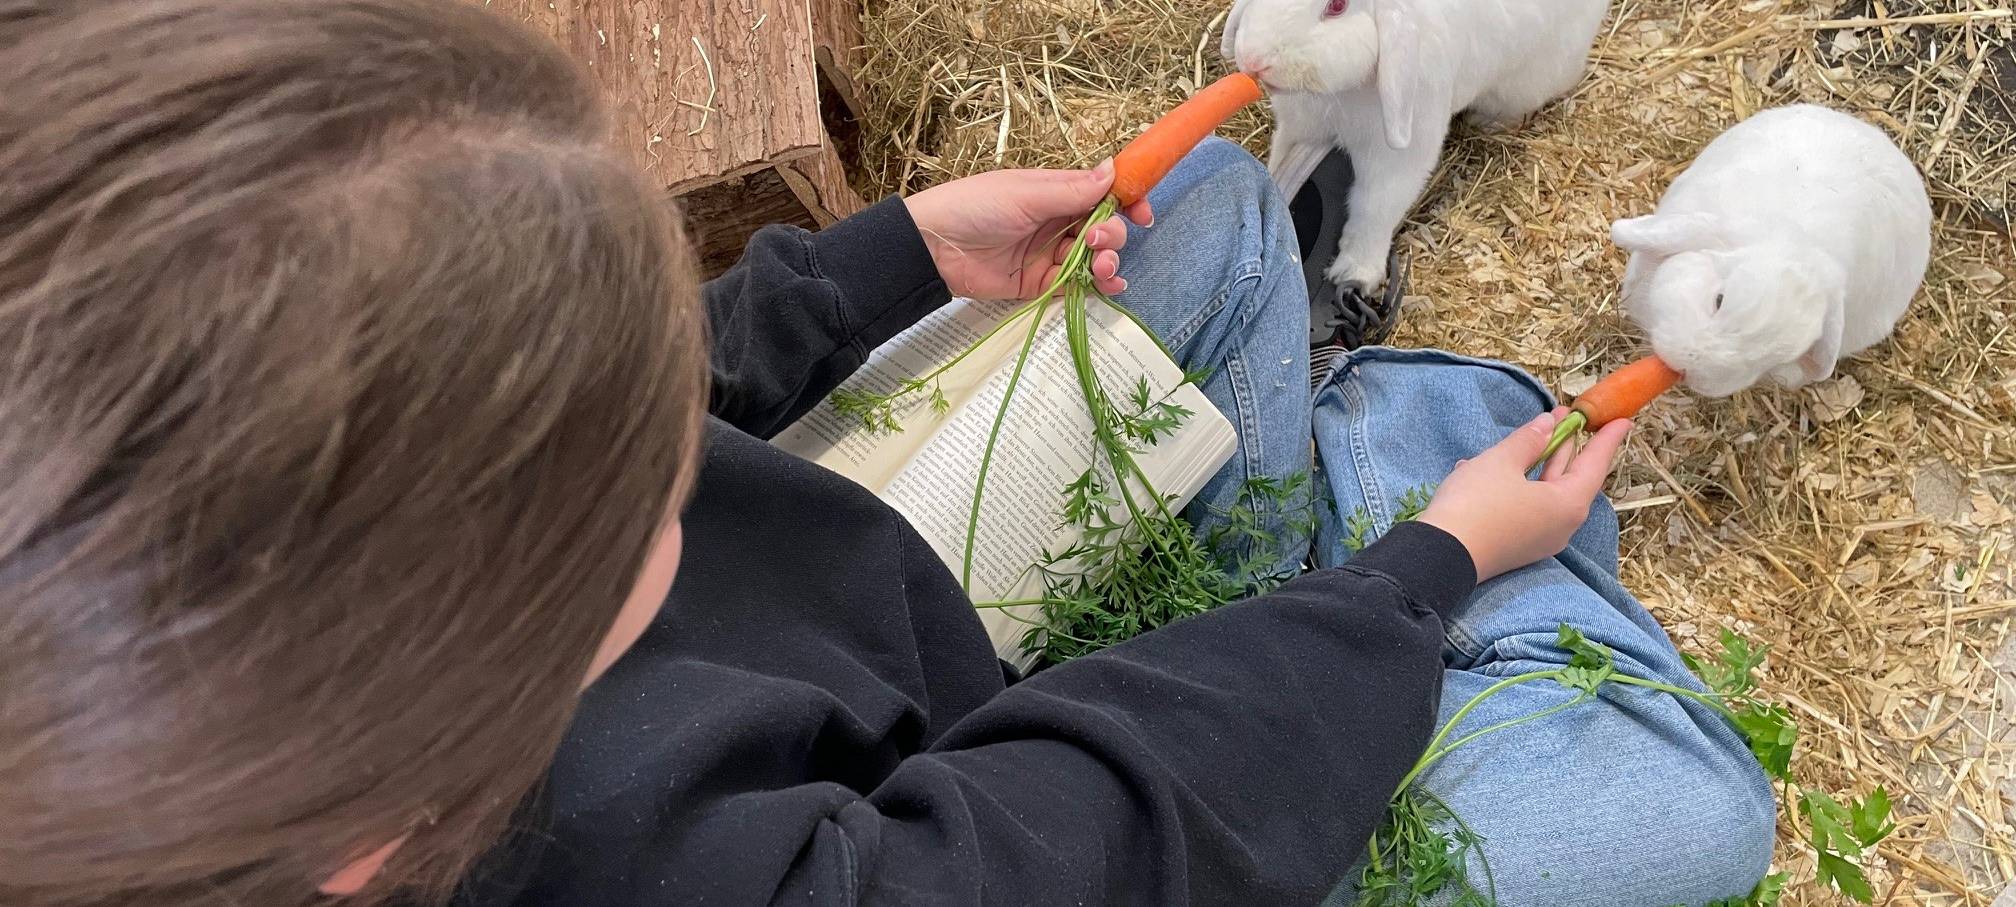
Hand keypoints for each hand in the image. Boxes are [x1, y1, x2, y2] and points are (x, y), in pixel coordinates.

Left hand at [903, 161, 1154, 300]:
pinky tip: (1108, 286)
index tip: (1142, 213)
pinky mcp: (1039, 283)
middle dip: (1112, 236)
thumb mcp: (1026, 193)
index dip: (1126, 201)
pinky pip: (1076, 285)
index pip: (1102, 194)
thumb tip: (1113, 170)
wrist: (933, 247)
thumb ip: (1072, 190)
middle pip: (1103, 228)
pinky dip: (1096, 286)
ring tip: (1102, 269)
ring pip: (1094, 258)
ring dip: (1108, 262)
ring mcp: (1049, 253)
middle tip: (1096, 243)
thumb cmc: (975, 206)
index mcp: (1055, 192)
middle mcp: (1056, 221)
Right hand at [1418, 408, 1632, 581]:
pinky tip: (1493, 467)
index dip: (1607, 439)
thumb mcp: (1501, 461)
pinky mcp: (1518, 544)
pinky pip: (1527, 505)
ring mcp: (1539, 537)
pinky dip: (1518, 483)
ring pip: (1546, 491)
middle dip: (1566, 445)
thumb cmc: (1476, 504)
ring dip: (1538, 462)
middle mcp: (1561, 524)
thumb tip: (1547, 424)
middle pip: (1571, 477)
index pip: (1596, 464)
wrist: (1439, 557)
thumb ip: (1529, 440)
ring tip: (1531, 434)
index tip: (1622, 420)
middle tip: (1565, 416)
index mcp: (1568, 504)